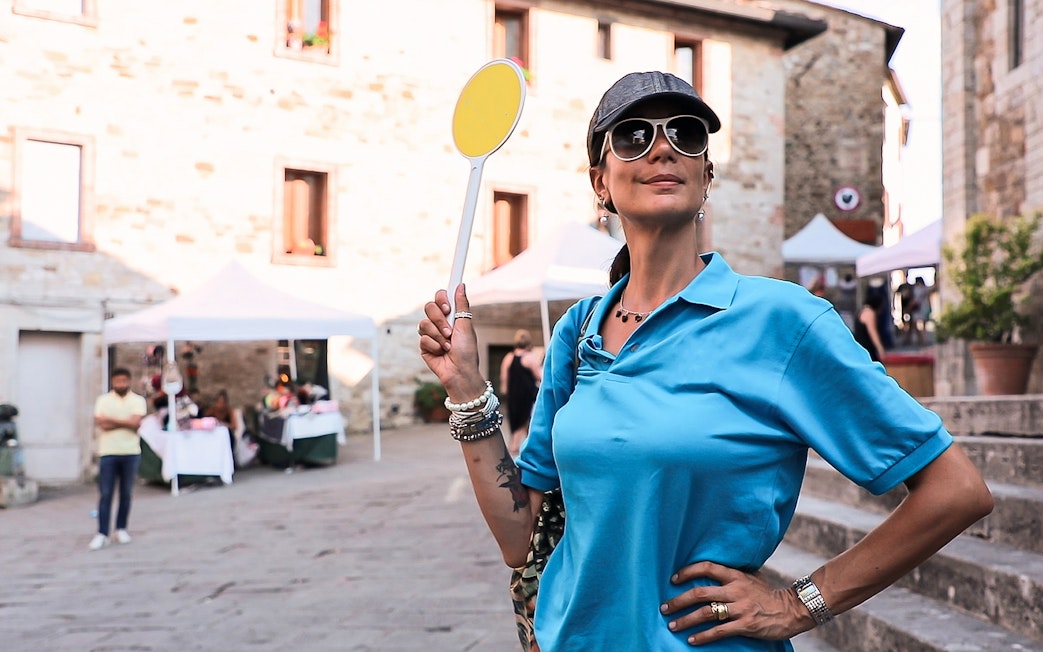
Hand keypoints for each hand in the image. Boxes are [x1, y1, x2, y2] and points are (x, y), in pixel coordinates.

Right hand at [417, 285, 486, 401]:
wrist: (460, 372)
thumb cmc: (467, 351)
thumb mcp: (466, 326)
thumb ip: (462, 305)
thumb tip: (461, 285)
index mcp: (451, 315)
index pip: (440, 297)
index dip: (441, 299)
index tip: (447, 307)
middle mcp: (439, 322)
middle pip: (428, 307)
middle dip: (439, 320)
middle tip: (449, 331)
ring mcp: (431, 333)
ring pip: (424, 323)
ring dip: (438, 336)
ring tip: (448, 345)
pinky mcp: (424, 345)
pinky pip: (423, 338)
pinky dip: (434, 346)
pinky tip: (441, 352)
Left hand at [659, 561, 810, 644]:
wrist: (791, 610)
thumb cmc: (768, 594)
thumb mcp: (751, 577)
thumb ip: (732, 575)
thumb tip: (711, 570)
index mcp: (736, 576)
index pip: (707, 567)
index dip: (688, 571)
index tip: (673, 579)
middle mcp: (736, 590)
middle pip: (700, 593)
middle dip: (679, 601)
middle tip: (664, 607)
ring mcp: (740, 608)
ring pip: (706, 613)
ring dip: (686, 620)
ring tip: (672, 625)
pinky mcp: (746, 625)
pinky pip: (719, 631)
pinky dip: (703, 636)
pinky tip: (692, 640)